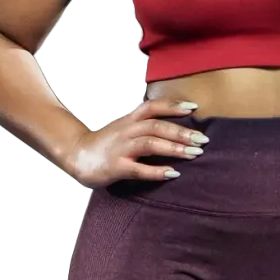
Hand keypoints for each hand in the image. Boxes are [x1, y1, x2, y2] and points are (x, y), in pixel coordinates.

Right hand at [67, 98, 206, 188]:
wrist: (77, 156)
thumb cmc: (106, 145)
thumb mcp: (124, 129)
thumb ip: (145, 126)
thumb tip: (175, 129)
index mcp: (129, 121)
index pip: (152, 107)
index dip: (173, 105)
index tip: (194, 108)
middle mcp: (126, 131)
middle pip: (157, 126)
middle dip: (181, 132)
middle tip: (203, 139)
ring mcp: (120, 149)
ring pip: (150, 144)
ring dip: (174, 148)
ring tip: (194, 154)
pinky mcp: (116, 167)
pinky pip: (139, 169)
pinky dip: (157, 171)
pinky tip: (173, 174)